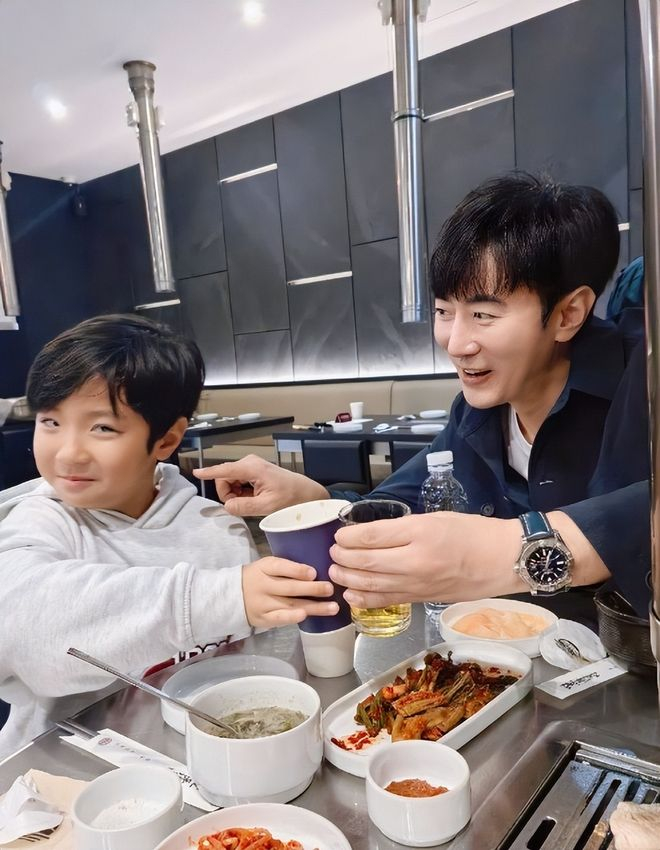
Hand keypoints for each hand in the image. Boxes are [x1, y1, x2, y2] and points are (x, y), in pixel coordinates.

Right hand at [193, 454, 328, 515]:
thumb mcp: (267, 506)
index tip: (196, 473)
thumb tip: (226, 506)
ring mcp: (251, 466)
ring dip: (235, 494)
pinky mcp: (253, 471)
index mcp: (252, 468)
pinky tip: (253, 498)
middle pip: (224, 478)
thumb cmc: (291, 498)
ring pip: (230, 481)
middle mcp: (249, 463)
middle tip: (243, 505)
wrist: (307, 493)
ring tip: (252, 502)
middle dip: (228, 493)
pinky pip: (238, 482)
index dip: (208, 472)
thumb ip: (243, 506)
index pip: (224, 470)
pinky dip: (241, 492)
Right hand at [242, 556, 338, 626]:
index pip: (280, 566)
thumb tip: (320, 568)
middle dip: (312, 589)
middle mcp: (263, 585)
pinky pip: (279, 619)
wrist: (232, 596)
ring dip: (313, 607)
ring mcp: (263, 603)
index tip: (314, 572)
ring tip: (332, 607)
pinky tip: (305, 616)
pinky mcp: (263, 618)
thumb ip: (287, 567)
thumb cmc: (259, 577)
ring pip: (290, 604)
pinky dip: (291, 617)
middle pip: (289, 587)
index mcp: (264, 567)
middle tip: (330, 589)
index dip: (297, 570)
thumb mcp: (267, 566)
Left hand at [328, 512, 523, 607]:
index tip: (339, 535)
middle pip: (367, 561)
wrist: (504, 559)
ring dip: (349, 578)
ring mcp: (418, 583)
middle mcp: (416, 560)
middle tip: (332, 553)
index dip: (348, 537)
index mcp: (420, 532)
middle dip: (343, 557)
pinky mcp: (422, 599)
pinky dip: (365, 598)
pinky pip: (387, 600)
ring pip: (372, 584)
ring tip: (335, 571)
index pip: (372, 536)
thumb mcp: (435, 518)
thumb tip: (371, 534)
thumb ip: (403, 527)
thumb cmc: (473, 532)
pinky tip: (352, 594)